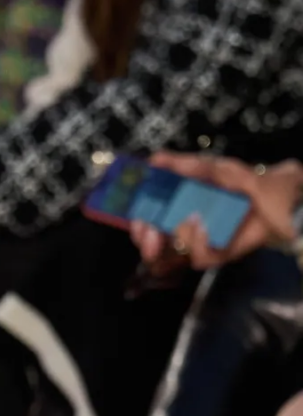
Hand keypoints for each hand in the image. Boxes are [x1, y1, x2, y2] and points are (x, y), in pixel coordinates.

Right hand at [144, 154, 302, 268]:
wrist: (283, 202)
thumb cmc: (249, 183)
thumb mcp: (218, 168)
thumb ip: (187, 165)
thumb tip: (155, 159)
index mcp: (180, 202)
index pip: (148, 215)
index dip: (136, 219)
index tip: (132, 217)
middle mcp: (186, 224)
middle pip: (153, 240)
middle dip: (146, 239)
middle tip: (149, 237)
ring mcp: (201, 241)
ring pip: (174, 252)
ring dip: (175, 239)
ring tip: (188, 220)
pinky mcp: (218, 254)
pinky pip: (200, 257)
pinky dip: (199, 243)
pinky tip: (205, 227)